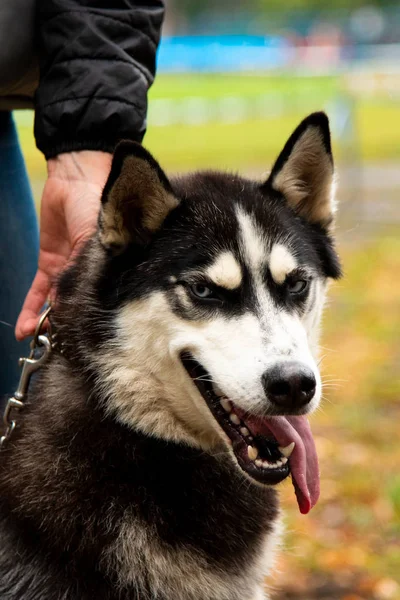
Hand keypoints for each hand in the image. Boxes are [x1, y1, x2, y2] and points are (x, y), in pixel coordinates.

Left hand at [15, 150, 111, 340]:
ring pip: (55, 303)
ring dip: (43, 323)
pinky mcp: (50, 263)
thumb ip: (89, 269)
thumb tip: (73, 303)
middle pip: (76, 306)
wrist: (77, 178)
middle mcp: (90, 274)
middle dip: (65, 327)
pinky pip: (39, 291)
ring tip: (34, 343)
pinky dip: (31, 308)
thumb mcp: (100, 240)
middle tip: (57, 349)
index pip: (99, 300)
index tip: (84, 340)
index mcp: (109, 269)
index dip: (90, 319)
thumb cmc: (100, 206)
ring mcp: (69, 270)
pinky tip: (24, 328)